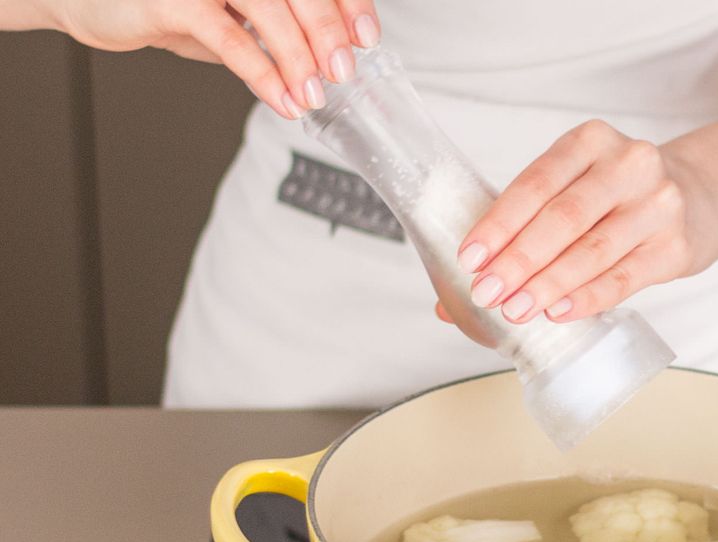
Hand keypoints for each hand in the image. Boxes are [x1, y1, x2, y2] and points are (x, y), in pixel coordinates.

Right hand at [47, 0, 380, 118]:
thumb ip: (279, 26)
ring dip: (298, 56)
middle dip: (327, 30)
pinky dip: (262, 72)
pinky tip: (282, 99)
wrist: (96, 0)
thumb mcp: (234, 11)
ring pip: (267, 8)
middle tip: (344, 71)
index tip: (366, 37)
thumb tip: (334, 55)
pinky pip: (227, 37)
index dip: (346, 2)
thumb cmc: (171, 3)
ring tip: (314, 95)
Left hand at [449, 119, 717, 325]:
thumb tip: (449, 300)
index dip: (499, 222)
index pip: (536, 182)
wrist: (706, 196)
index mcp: (591, 141)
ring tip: (514, 310)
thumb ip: (522, 233)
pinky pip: (624, 277)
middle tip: (486, 293)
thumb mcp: (579, 188)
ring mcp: (657, 205)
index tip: (470, 257)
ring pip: (592, 250)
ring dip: (547, 285)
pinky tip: (558, 312)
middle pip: (563, 218)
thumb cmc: (622, 198)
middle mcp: (629, 165)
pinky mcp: (677, 246)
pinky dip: (587, 298)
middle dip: (518, 260)